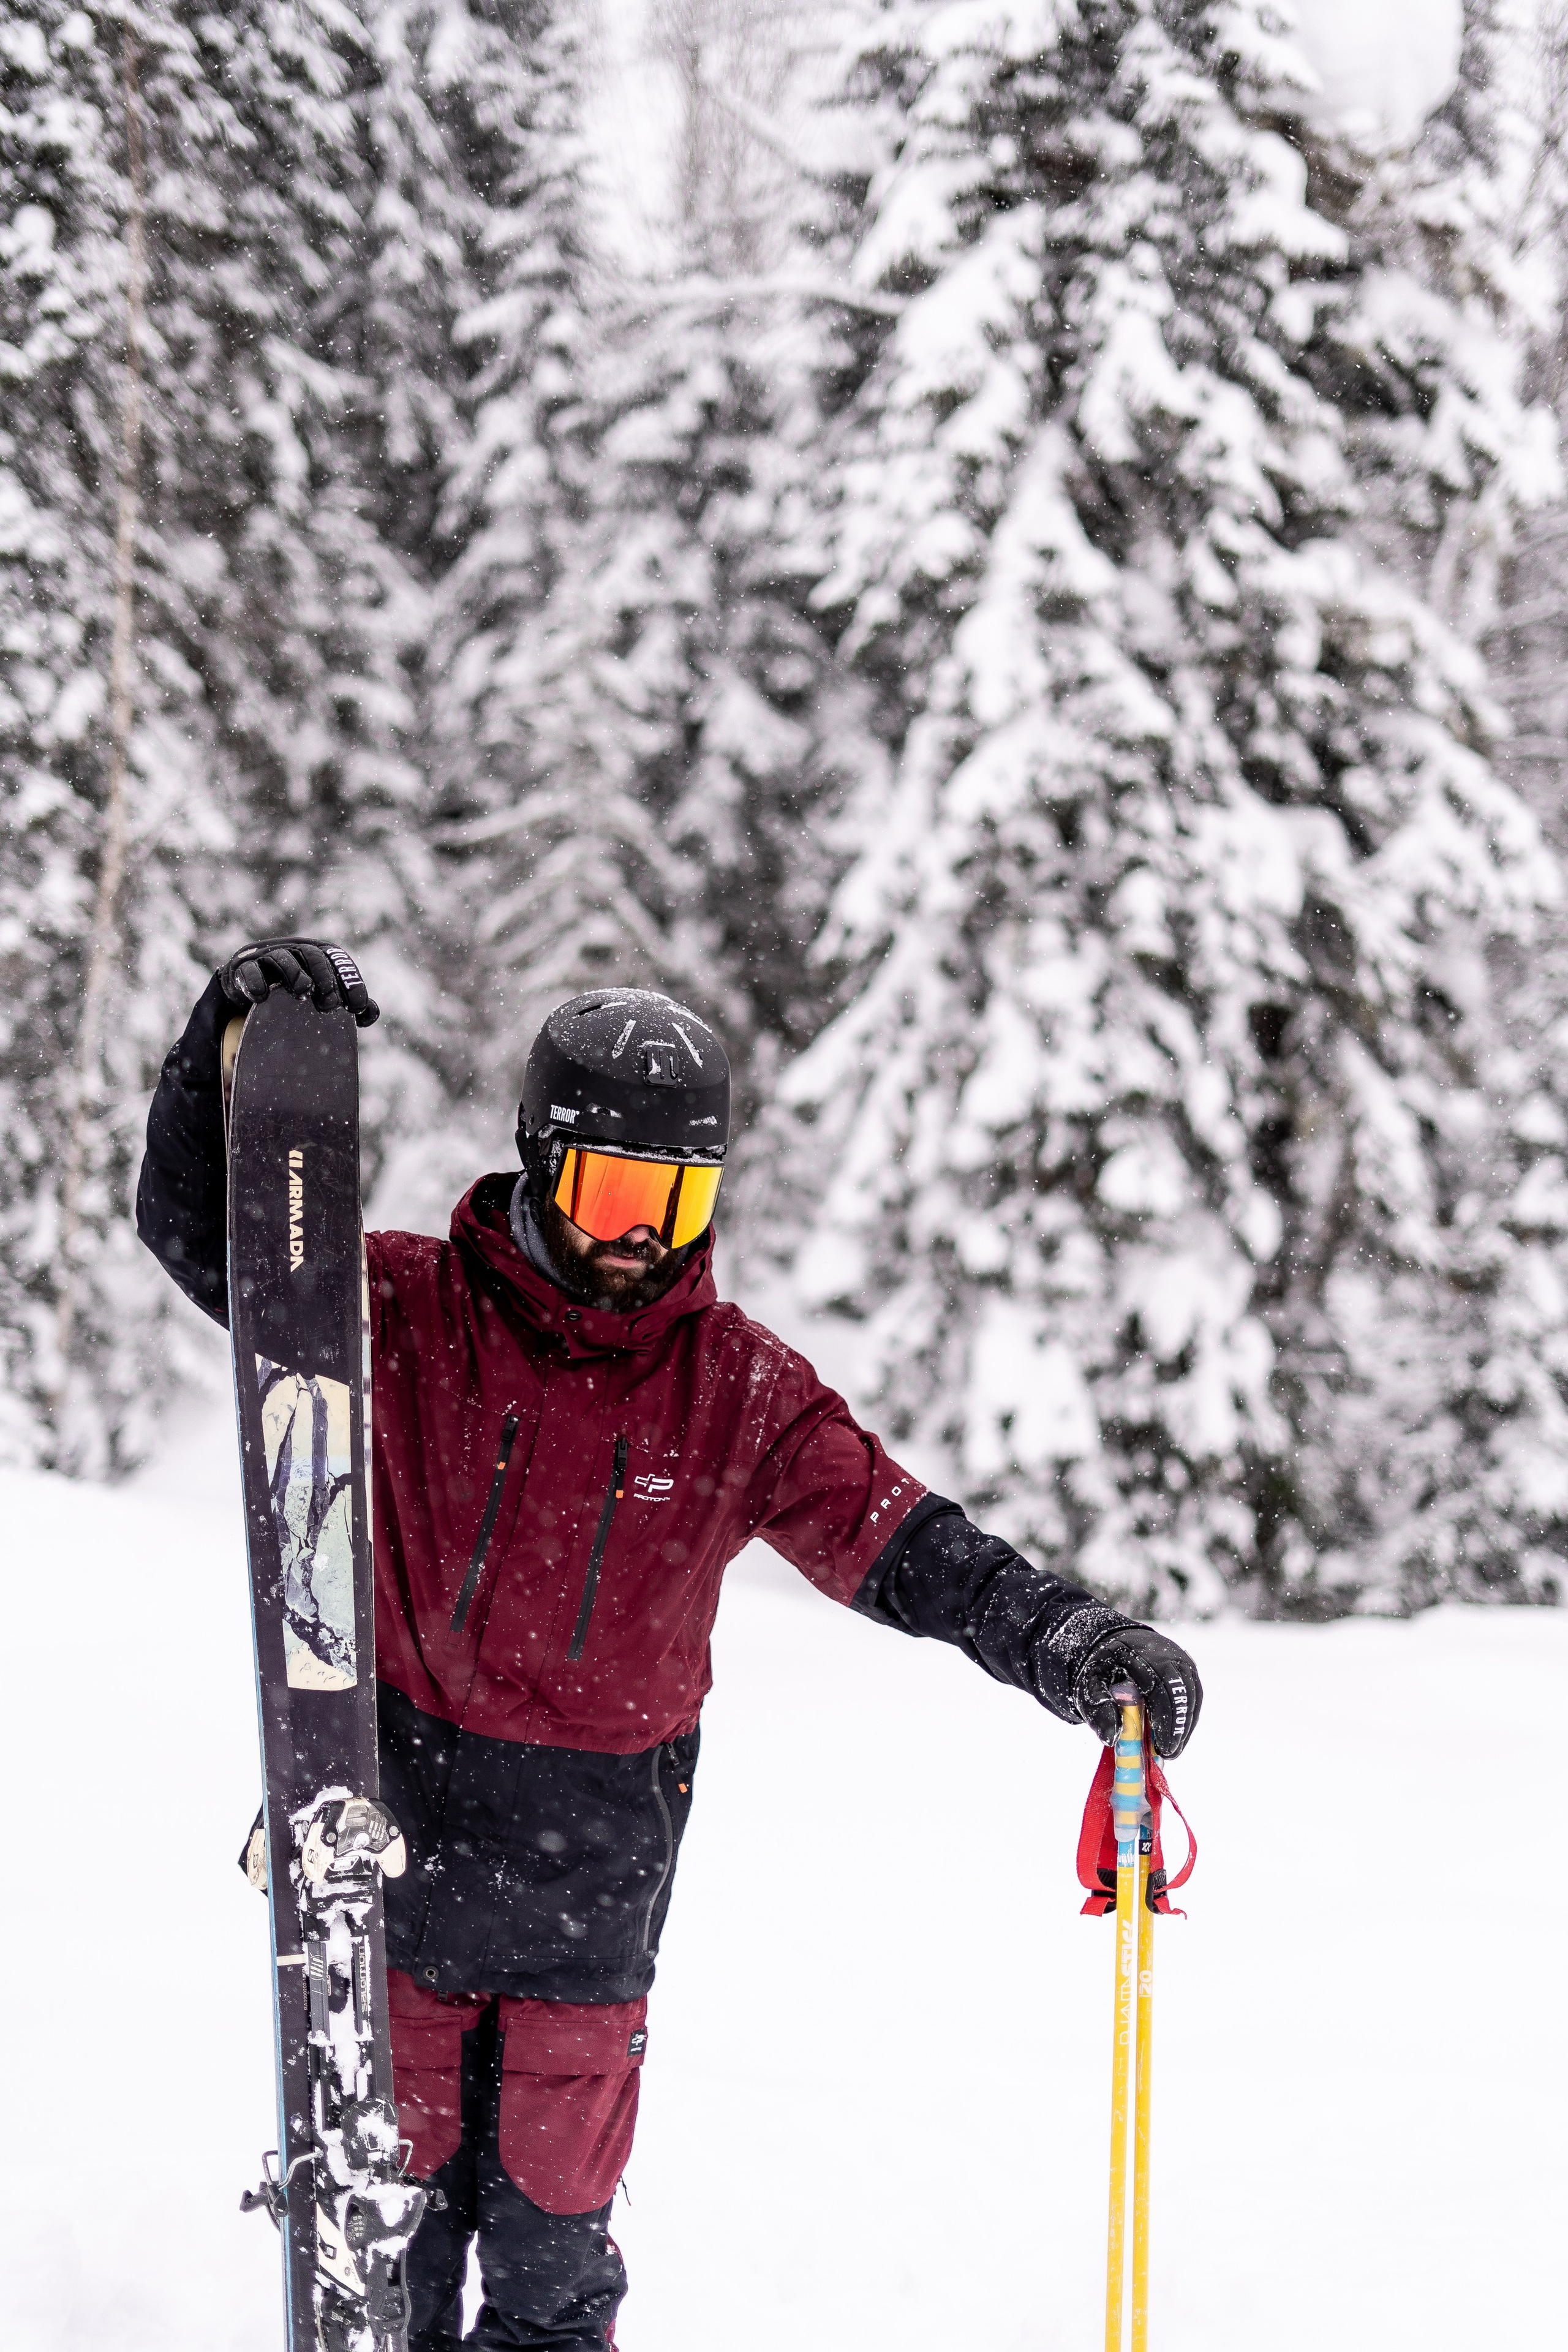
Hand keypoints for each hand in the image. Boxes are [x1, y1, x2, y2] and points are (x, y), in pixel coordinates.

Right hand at [219, 938, 378, 1026]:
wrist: (250, 988)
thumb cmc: (292, 991)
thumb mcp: (320, 994)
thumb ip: (346, 1000)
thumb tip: (370, 1013)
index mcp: (317, 954)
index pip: (339, 960)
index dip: (351, 982)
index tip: (356, 1008)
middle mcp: (293, 950)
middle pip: (313, 955)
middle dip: (325, 979)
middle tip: (328, 1005)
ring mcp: (267, 956)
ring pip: (282, 958)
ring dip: (294, 974)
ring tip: (302, 993)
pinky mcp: (242, 968)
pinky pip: (249, 971)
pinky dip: (256, 983)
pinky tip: (262, 998)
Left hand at [1075, 1624, 1201, 1757]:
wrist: (1115, 1644)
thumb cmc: (1102, 1668)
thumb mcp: (1089, 1686)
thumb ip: (1098, 1710)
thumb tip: (1112, 1737)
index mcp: (1137, 1653)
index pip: (1159, 1685)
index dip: (1164, 1718)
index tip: (1161, 1746)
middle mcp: (1163, 1651)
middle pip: (1181, 1689)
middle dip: (1177, 1725)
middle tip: (1168, 1753)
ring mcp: (1178, 1658)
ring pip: (1191, 1693)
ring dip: (1184, 1724)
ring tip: (1172, 1750)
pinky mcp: (1186, 1667)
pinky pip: (1193, 1694)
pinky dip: (1186, 1717)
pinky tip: (1176, 1736)